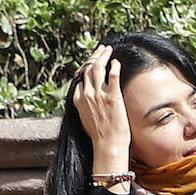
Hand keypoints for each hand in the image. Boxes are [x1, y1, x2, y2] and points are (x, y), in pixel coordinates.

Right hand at [71, 45, 130, 173]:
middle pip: (88, 68)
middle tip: (102, 49)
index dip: (86, 66)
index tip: (92, 61)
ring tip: (108, 50)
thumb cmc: (99, 135)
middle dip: (94, 56)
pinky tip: (117, 62)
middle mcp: (87, 94)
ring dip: (103, 56)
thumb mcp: (84, 118)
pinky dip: (114, 66)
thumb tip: (85, 101)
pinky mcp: (112, 97)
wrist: (107, 145)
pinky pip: (112, 75)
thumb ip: (84, 106)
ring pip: (97, 67)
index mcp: (78, 99)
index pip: (80, 76)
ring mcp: (99, 95)